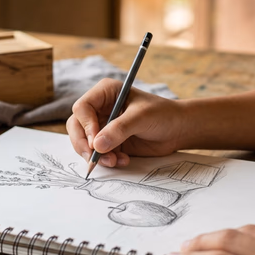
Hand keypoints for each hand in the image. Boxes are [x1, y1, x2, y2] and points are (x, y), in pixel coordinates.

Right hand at [66, 78, 183, 166]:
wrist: (178, 130)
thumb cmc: (163, 114)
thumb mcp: (141, 118)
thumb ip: (119, 130)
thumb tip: (97, 145)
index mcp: (105, 93)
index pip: (82, 108)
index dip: (86, 126)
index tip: (95, 142)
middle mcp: (100, 109)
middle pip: (77, 127)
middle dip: (84, 144)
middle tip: (95, 158)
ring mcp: (103, 126)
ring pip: (84, 143)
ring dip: (96, 155)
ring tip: (114, 161)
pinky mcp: (109, 142)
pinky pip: (98, 154)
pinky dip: (107, 160)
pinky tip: (123, 160)